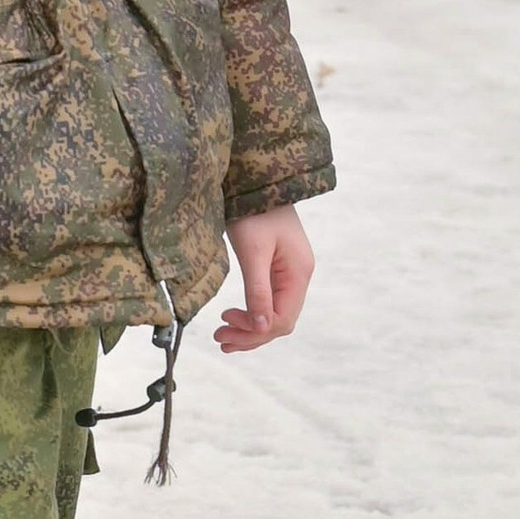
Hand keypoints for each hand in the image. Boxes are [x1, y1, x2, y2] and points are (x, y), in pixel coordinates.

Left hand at [214, 206, 315, 353]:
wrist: (258, 181)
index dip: (255, 330)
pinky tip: (236, 318)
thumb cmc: (255, 211)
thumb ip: (258, 291)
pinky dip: (254, 314)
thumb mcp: (253, 252)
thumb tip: (261, 327)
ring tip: (223, 335)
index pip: (282, 318)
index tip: (225, 323)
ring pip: (276, 313)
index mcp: (298, 273)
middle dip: (251, 334)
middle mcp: (300, 276)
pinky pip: (271, 300)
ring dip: (251, 328)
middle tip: (219, 337)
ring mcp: (292, 272)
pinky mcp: (280, 268)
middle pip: (281, 320)